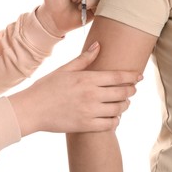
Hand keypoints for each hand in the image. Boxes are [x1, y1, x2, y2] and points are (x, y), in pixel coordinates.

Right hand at [8, 42, 141, 136]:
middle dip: (131, 91)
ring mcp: (90, 112)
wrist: (32, 109)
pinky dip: (115, 121)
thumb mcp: (64, 69)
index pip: (118, 77)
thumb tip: (98, 45)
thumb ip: (84, 59)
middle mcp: (91, 95)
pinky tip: (113, 117)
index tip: (139, 76)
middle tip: (132, 90)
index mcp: (87, 79)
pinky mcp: (86, 126)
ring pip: (119, 109)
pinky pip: (110, 125)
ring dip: (124, 105)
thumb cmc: (46, 87)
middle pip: (122, 93)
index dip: (132, 76)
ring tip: (123, 103)